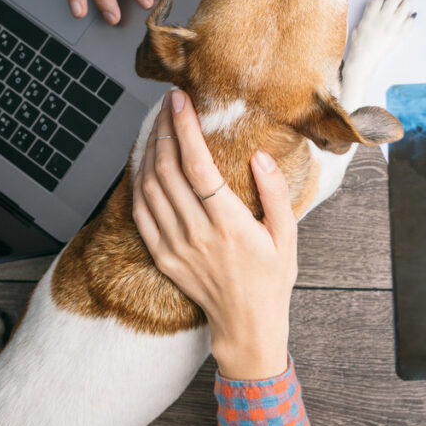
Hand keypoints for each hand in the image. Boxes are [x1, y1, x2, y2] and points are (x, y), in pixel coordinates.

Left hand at [132, 90, 297, 379]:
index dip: (184, 128)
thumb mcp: (287, 235)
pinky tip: (146, 162)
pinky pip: (140, 211)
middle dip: (163, 128)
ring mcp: (175, 246)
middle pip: (167, 169)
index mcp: (230, 225)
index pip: (198, 166)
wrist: (247, 325)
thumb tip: (259, 156)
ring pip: (149, 187)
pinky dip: (138, 181)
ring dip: (148, 150)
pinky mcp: (163, 256)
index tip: (179, 100)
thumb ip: (275, 192)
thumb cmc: (272, 278)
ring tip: (157, 125)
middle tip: (167, 104)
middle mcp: (197, 233)